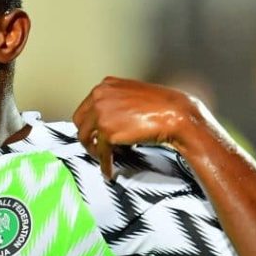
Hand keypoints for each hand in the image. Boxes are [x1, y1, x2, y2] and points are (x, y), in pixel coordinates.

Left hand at [72, 77, 197, 177]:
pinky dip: (105, 164)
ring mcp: (101, 114)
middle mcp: (99, 96)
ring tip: (103, 158)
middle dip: (87, 137)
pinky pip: (101, 152)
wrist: (175, 115)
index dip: (89, 124)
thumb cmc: (160, 106)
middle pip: (80, 122)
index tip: (94, 134)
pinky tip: (109, 170)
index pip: (85, 107)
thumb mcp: (131, 94)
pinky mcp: (107, 132)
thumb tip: (103, 120)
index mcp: (104, 85)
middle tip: (96, 147)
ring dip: (94, 151)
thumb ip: (114, 102)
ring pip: (86, 138)